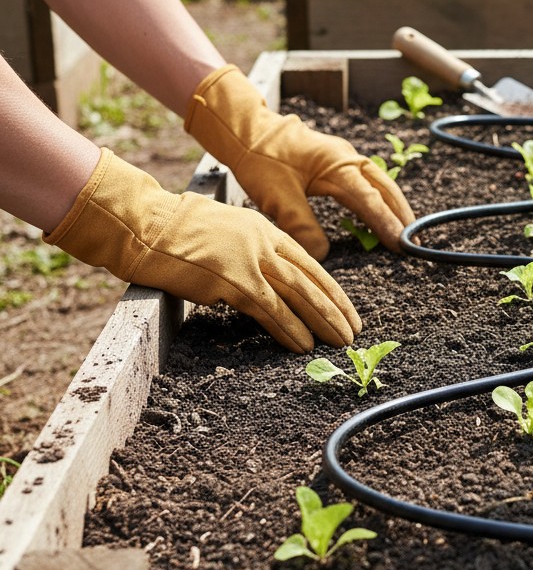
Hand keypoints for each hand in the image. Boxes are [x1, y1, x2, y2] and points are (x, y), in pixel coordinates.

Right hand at [46, 149, 360, 352]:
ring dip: (322, 322)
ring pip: (298, 295)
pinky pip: (270, 310)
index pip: (309, 263)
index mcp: (264, 230)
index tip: (347, 310)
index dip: (331, 290)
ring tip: (339, 342)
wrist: (142, 224)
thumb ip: (250, 250)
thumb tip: (265, 277)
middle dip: (335, 309)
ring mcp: (249, 260)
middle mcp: (263, 242)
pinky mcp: (232, 280)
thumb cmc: (173, 231)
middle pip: (311, 280)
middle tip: (353, 332)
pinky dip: (290, 329)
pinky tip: (303, 345)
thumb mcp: (224, 232)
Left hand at [184, 65, 415, 260]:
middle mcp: (345, 157)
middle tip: (414, 237)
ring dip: (392, 203)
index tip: (400, 244)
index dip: (385, 223)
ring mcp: (343, 155)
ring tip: (405, 226)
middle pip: (383, 187)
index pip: (368, 200)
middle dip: (400, 212)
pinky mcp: (336, 158)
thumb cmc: (260, 160)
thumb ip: (302, 227)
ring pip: (378, 181)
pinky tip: (379, 208)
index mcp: (335, 166)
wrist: (246, 130)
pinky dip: (378, 195)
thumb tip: (323, 255)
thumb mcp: (277, 198)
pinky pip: (366, 178)